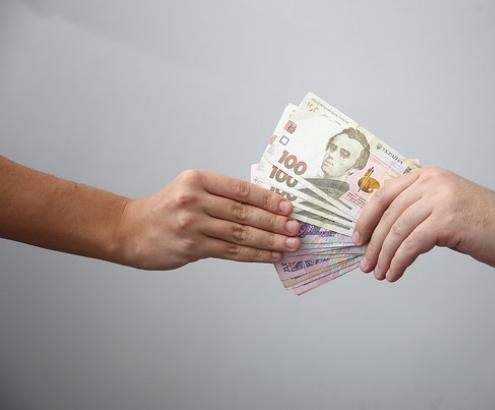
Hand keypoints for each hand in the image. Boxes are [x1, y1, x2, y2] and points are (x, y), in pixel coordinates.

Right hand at [115, 170, 300, 269]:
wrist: (130, 230)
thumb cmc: (166, 208)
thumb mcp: (190, 189)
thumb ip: (222, 194)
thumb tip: (266, 205)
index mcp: (197, 179)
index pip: (241, 189)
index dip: (268, 198)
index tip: (289, 206)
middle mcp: (194, 200)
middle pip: (244, 212)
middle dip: (274, 222)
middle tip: (296, 227)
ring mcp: (192, 225)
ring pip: (240, 234)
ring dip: (270, 240)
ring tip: (291, 243)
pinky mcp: (191, 247)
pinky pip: (231, 252)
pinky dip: (255, 255)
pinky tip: (271, 255)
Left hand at [353, 165, 494, 281]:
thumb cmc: (482, 221)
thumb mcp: (444, 204)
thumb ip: (418, 208)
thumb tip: (384, 232)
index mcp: (427, 175)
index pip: (385, 194)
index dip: (367, 218)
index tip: (358, 238)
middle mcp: (431, 183)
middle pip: (388, 214)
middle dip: (373, 242)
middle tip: (366, 263)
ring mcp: (439, 200)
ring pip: (397, 230)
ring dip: (384, 256)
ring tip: (379, 272)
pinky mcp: (446, 221)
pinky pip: (411, 244)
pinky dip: (399, 261)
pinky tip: (394, 273)